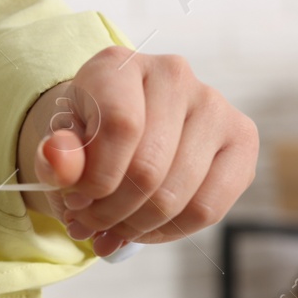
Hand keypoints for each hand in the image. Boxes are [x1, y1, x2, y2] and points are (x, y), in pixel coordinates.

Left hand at [17, 47, 257, 255]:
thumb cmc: (86, 137)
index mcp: (119, 66)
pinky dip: (171, 231)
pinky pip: (210, 207)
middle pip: (149, 169)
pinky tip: (146, 229)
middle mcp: (173, 74)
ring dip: (136, 227)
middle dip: (111, 213)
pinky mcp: (241, 138)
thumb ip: (56, 157)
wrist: (116, 131)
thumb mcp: (58, 147)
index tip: (76, 201)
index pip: (121, 128)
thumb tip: (58, 159)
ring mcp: (213, 104)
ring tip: (112, 229)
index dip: (97, 180)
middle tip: (90, 224)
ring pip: (178, 195)